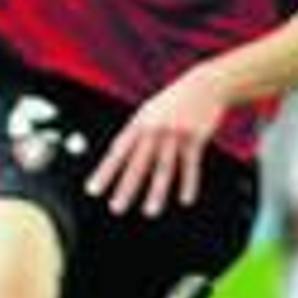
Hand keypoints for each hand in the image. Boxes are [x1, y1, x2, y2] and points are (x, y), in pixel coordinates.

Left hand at [85, 66, 229, 216]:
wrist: (205, 85)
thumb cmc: (172, 102)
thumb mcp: (148, 112)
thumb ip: (134, 133)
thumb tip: (116, 154)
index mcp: (138, 124)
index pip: (117, 152)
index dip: (104, 172)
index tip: (93, 190)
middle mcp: (154, 130)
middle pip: (137, 163)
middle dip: (126, 187)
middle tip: (116, 208)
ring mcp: (175, 134)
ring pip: (163, 168)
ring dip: (156, 191)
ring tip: (149, 212)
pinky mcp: (196, 138)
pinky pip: (191, 165)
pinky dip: (189, 184)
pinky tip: (185, 200)